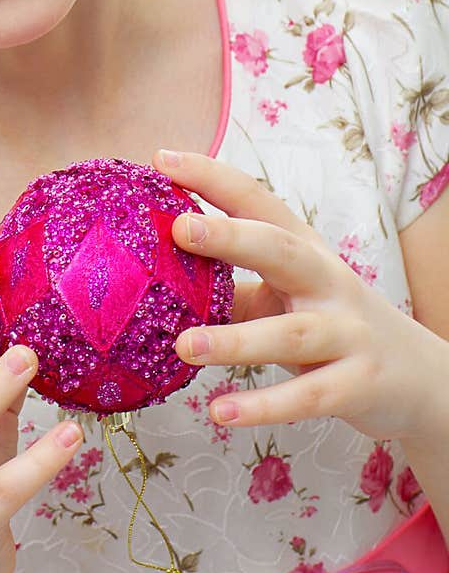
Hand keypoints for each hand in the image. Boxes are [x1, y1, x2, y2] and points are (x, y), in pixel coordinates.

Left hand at [151, 148, 439, 440]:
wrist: (419, 377)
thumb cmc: (331, 324)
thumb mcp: (286, 295)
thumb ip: (230, 287)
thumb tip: (154, 277)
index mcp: (303, 249)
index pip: (256, 201)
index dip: (211, 178)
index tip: (162, 159)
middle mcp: (327, 281)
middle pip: (280, 250)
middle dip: (231, 236)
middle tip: (179, 228)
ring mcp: (346, 332)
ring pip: (289, 334)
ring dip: (235, 341)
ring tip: (184, 347)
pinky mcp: (357, 385)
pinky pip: (307, 397)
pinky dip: (264, 406)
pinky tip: (222, 412)